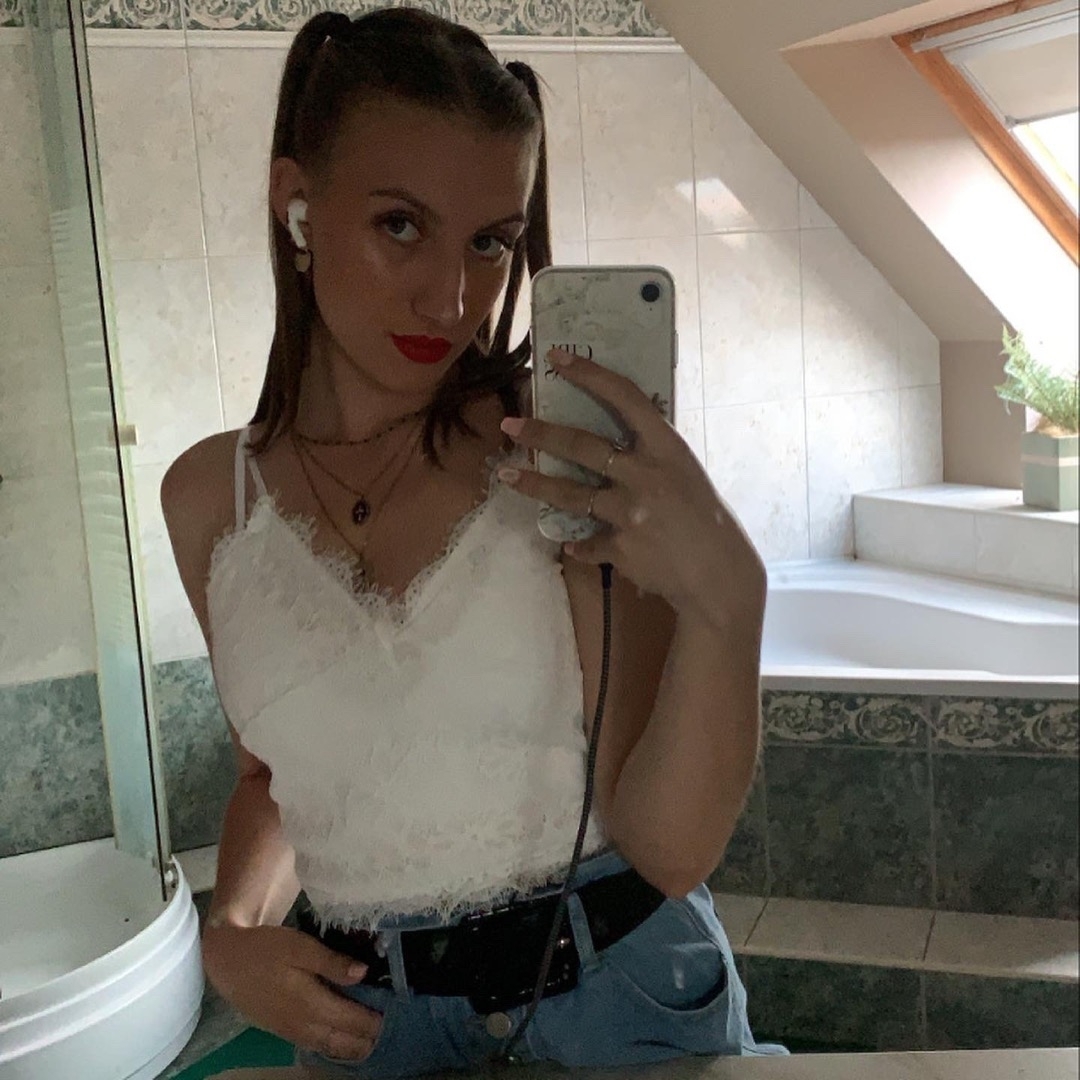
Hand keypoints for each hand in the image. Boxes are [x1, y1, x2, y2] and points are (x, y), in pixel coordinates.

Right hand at [202, 922, 383, 1061]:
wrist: (227, 961)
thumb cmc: (266, 948)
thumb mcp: (300, 947)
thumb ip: (332, 962)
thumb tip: (364, 973)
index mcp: (309, 1003)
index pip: (351, 1019)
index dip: (374, 1021)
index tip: (397, 1018)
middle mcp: (302, 1024)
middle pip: (342, 1040)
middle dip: (367, 1039)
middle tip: (392, 1034)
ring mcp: (290, 1030)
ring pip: (328, 1046)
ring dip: (351, 1046)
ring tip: (373, 1043)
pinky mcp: (282, 1030)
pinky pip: (315, 1045)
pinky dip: (333, 1046)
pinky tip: (342, 1041)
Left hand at [499, 348, 765, 628]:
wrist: (718, 573)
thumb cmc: (703, 516)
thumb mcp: (684, 472)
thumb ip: (650, 455)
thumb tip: (616, 436)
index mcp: (667, 448)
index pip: (625, 398)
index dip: (589, 375)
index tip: (556, 357)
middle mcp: (646, 475)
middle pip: (582, 446)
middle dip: (541, 433)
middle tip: (509, 424)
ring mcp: (630, 513)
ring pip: (570, 495)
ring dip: (533, 484)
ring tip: (506, 474)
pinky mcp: (620, 548)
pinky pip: (587, 543)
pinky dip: (578, 545)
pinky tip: (572, 546)